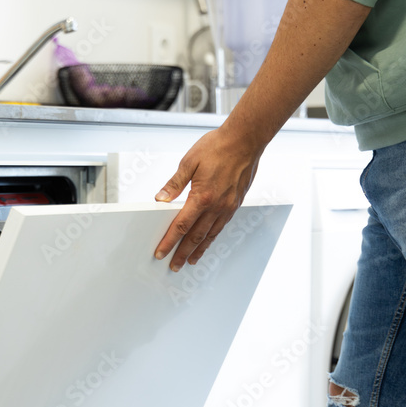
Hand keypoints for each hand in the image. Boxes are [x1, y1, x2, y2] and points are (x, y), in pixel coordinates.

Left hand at [153, 126, 264, 270]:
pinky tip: (208, 242)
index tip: (161, 253)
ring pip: (210, 235)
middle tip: (174, 266)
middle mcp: (216, 206)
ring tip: (191, 261)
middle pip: (195, 236)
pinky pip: (221, 226)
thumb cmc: (217, 147)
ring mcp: (228, 206)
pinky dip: (212, 238)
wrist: (245, 140)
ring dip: (199, 250)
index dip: (169, 241)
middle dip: (183, 253)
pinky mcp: (236, 204)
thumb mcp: (188, 162)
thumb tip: (160, 199)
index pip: (181, 226)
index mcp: (202, 196)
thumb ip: (174, 184)